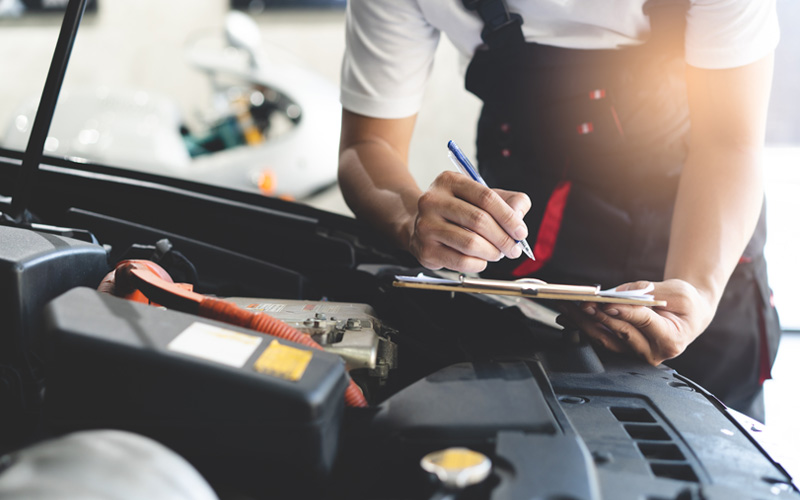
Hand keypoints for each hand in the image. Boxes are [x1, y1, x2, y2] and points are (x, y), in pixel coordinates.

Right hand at [408, 171, 530, 272]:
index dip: (508, 217)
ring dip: (492, 252)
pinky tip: (481, 260)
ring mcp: (426, 226)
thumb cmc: (457, 211)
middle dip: (503, 238)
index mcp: (449, 181)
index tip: (521, 232)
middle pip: (478, 220)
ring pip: (470, 243)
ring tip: (497, 253)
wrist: (420, 226)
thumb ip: (508, 201)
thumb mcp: (481, 197)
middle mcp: (432, 200)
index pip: (486, 197)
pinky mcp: (425, 249)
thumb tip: (519, 216)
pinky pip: (461, 262)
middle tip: (514, 248)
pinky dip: (478, 264)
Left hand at [557, 279, 716, 365]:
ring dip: (582, 323)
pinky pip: (600, 338)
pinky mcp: (623, 349)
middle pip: (619, 332)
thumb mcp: (676, 292)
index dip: (624, 312)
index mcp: (670, 340)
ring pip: (604, 338)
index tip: (606, 303)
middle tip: (581, 302)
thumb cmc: (684, 303)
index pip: (643, 323)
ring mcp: (635, 354)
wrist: (689, 315)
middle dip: (597, 316)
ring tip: (566, 308)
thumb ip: (648, 292)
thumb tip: (617, 293)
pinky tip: (568, 318)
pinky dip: (583, 327)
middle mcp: (652, 352)